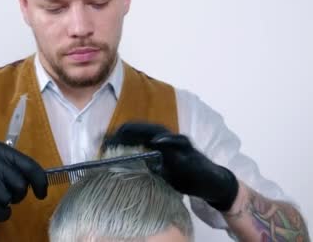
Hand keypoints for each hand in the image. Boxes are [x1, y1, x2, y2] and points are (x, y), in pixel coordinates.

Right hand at [0, 141, 47, 221]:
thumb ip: (8, 164)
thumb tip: (32, 180)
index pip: (30, 166)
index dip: (40, 182)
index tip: (42, 192)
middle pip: (20, 186)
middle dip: (18, 196)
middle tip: (7, 195)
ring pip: (8, 199)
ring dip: (4, 204)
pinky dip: (1, 214)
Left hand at [103, 122, 238, 211]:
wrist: (211, 183)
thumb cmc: (184, 176)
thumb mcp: (159, 172)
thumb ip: (143, 165)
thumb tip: (119, 167)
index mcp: (157, 142)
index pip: (134, 134)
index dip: (118, 136)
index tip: (101, 142)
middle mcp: (166, 138)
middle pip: (142, 130)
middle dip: (123, 133)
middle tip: (105, 140)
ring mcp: (178, 143)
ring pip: (157, 132)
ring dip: (140, 132)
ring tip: (123, 134)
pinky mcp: (190, 150)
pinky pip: (178, 142)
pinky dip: (167, 141)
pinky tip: (157, 142)